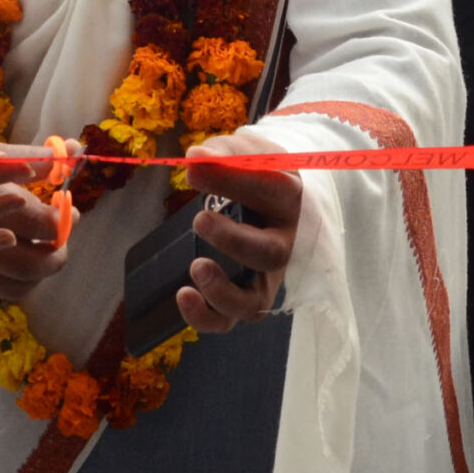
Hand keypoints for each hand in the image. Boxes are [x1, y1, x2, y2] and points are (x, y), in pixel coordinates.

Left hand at [177, 131, 301, 332]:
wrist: (276, 196)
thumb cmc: (259, 172)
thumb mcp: (248, 153)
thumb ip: (224, 153)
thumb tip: (196, 158)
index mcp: (290, 200)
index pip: (270, 190)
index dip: (232, 181)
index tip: (194, 169)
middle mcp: (286, 243)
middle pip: (270, 254)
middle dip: (233, 241)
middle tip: (199, 219)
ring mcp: (268, 276)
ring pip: (255, 301)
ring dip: (222, 291)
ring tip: (196, 266)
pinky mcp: (248, 296)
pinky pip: (231, 320)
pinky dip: (205, 317)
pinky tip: (183, 295)